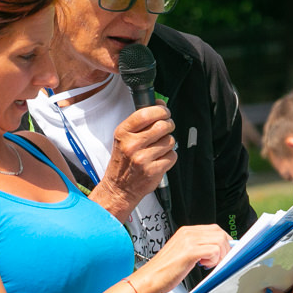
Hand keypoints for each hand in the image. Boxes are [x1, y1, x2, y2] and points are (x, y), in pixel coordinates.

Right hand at [94, 101, 176, 218]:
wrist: (119, 188)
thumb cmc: (123, 161)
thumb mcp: (124, 138)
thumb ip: (140, 122)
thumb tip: (160, 104)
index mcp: (123, 133)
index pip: (145, 114)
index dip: (160, 110)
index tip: (164, 111)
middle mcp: (132, 145)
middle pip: (162, 125)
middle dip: (169, 124)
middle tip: (167, 127)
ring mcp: (142, 159)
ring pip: (170, 141)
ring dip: (169, 142)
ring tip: (160, 147)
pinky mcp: (153, 171)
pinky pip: (172, 156)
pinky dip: (170, 156)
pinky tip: (160, 158)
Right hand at [135, 224, 232, 292]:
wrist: (150, 278)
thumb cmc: (165, 270)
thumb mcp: (183, 253)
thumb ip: (199, 248)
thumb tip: (218, 249)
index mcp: (186, 232)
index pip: (214, 228)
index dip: (223, 241)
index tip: (224, 252)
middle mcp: (188, 233)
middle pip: (220, 232)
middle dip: (225, 248)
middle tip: (217, 260)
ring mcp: (188, 240)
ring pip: (220, 241)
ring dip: (219, 255)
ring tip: (207, 263)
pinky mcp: (189, 251)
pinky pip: (214, 250)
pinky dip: (214, 260)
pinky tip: (203, 265)